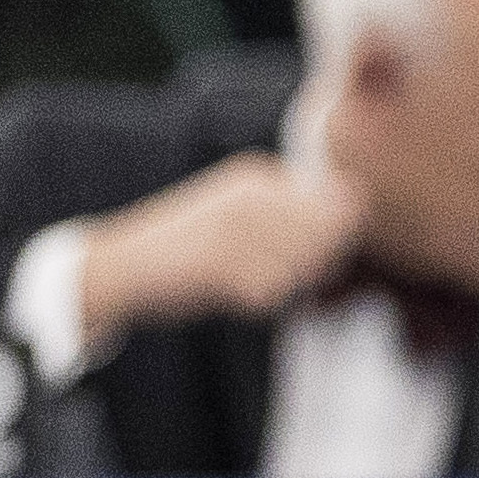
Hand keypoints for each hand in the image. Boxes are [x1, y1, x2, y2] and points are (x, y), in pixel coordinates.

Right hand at [75, 154, 365, 343]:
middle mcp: (252, 193)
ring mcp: (236, 226)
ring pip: (304, 267)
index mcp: (259, 175)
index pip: (342, 201)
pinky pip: (272, 293)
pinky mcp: (220, 261)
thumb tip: (357, 211)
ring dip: (282, 284)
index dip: (335, 237)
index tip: (297, 250)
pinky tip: (225, 291)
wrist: (121, 263)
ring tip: (241, 277)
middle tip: (266, 269)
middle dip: (316, 264)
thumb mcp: (244, 216)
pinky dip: (256, 302)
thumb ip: (298, 217)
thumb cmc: (193, 247)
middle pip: (330, 236)